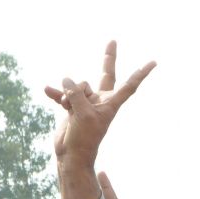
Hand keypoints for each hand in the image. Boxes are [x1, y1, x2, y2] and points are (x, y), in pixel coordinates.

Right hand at [47, 42, 154, 198]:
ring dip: (68, 94)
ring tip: (67, 108)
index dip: (140, 74)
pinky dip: (56, 93)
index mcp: (110, 104)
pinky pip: (63, 94)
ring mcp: (86, 103)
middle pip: (104, 75)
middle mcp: (100, 102)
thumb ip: (77, 93)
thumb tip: (67, 80)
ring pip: (77, 85)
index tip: (153, 63)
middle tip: (113, 41)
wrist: (71, 157)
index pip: (129, 86)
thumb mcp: (83, 114)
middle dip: (108, 58)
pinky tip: (47, 91)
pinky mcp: (72, 107)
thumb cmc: (83, 140)